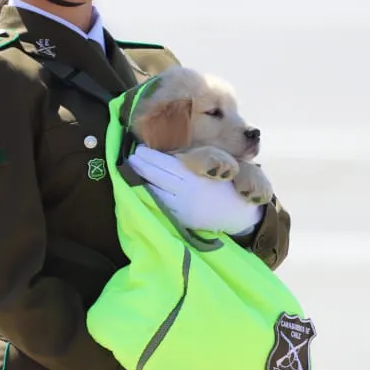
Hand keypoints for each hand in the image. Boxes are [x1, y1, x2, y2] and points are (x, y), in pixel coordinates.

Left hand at [128, 145, 263, 234]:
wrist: (239, 212)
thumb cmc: (227, 182)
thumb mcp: (214, 164)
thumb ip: (191, 159)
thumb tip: (164, 153)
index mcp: (194, 176)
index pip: (164, 164)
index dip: (148, 157)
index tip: (138, 150)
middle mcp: (185, 192)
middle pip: (156, 177)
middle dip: (140, 167)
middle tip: (130, 159)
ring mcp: (181, 208)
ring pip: (154, 192)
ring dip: (141, 181)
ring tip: (132, 172)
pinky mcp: (181, 219)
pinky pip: (160, 206)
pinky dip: (149, 196)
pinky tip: (143, 189)